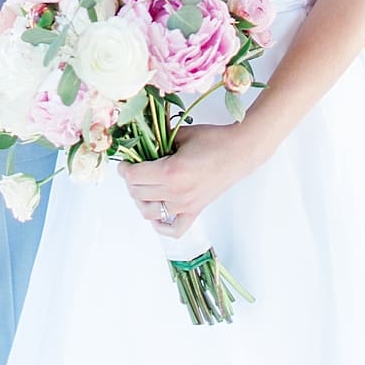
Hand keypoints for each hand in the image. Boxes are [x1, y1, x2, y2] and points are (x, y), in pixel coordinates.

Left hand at [117, 124, 270, 234]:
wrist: (240, 150)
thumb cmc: (215, 139)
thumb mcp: (182, 134)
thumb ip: (159, 141)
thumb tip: (141, 145)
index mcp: (171, 171)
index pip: (134, 177)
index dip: (125, 169)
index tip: (125, 163)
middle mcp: (176, 192)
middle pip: (137, 193)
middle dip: (131, 181)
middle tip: (134, 170)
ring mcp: (185, 205)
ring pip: (149, 211)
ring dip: (141, 200)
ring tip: (144, 187)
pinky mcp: (195, 211)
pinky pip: (174, 229)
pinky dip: (161, 226)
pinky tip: (158, 213)